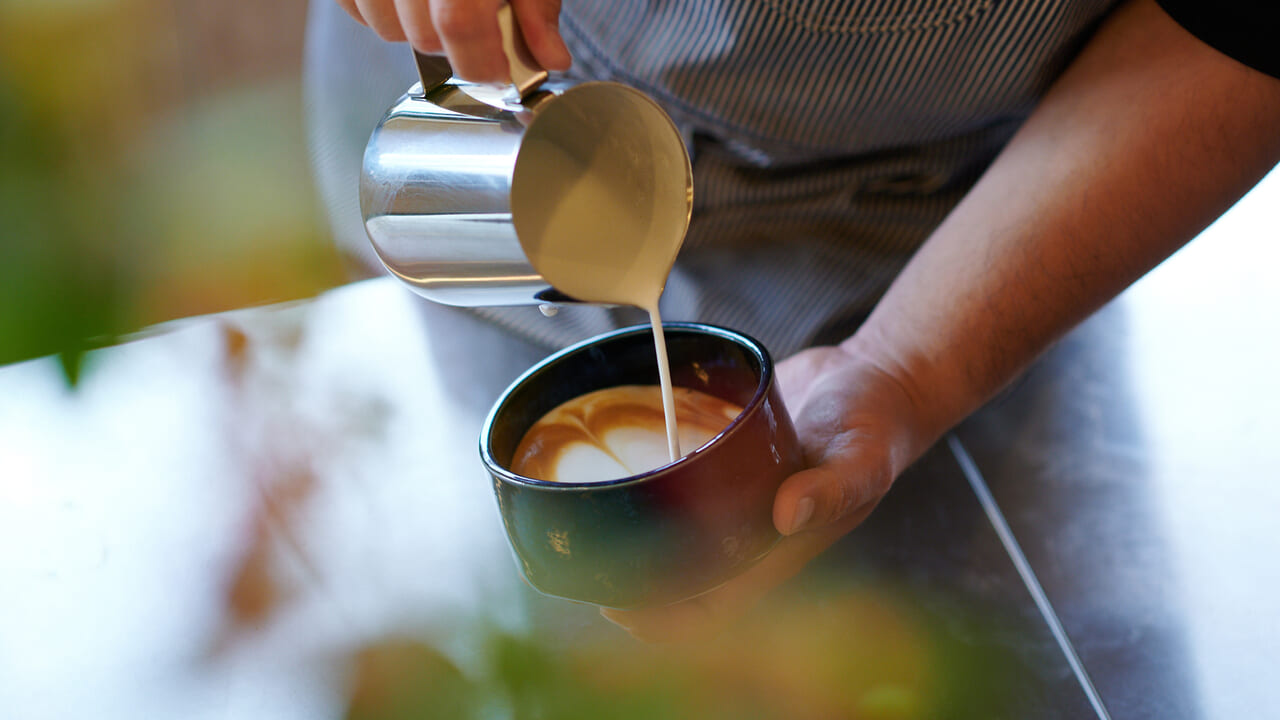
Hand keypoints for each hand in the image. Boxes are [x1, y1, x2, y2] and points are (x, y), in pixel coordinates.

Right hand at [334, 0, 570, 81]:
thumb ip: (536, 5)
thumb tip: (549, 57)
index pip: (457, 20)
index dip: (478, 60)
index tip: (496, 76)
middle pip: (420, 31)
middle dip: (453, 49)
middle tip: (476, 36)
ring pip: (384, 26)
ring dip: (415, 32)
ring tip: (439, 7)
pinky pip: (356, 8)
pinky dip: (382, 14)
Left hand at [602, 343, 933, 641]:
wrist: (876, 378)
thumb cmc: (877, 425)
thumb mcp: (862, 455)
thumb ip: (833, 487)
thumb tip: (789, 515)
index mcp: (778, 548)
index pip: (714, 605)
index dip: (666, 618)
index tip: (618, 608)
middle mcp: (750, 530)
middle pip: (680, 576)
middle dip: (632, 580)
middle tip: (584, 560)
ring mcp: (735, 496)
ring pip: (673, 532)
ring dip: (633, 534)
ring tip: (586, 520)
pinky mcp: (726, 459)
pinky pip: (680, 483)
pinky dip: (650, 482)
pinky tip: (616, 463)